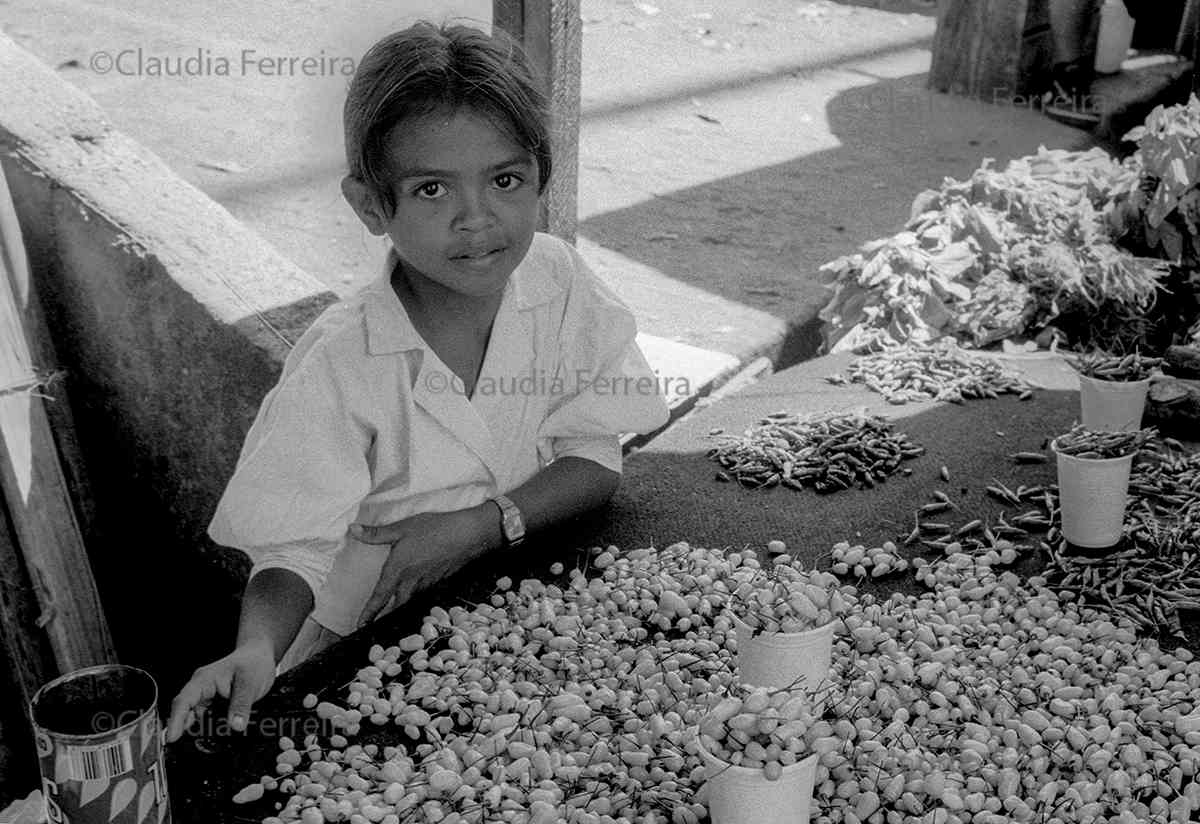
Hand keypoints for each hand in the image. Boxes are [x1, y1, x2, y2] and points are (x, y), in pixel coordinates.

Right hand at [165, 638, 275, 742]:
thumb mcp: (249, 682)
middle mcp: (202, 690)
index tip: (172, 738)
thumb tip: (235, 725)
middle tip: (194, 746)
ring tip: (212, 740)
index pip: (184, 701)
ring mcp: (208, 699)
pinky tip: (220, 735)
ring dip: (202, 732)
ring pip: (199, 720)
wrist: (260, 657)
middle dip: (187, 731)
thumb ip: (241, 704)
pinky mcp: (216, 706)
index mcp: (204, 680)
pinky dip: (213, 729)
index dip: (176, 720)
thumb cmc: (253, 662)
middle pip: (187, 714)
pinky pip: (210, 721)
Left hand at [351, 506, 495, 627]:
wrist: (468, 535)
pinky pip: (422, 595)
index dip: (368, 613)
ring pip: (409, 602)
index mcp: (398, 570)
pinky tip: (415, 595)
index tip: (359, 626)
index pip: (379, 598)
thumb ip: (376, 533)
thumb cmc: (435, 529)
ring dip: (399, 609)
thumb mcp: (402, 528)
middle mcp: (411, 582)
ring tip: (391, 615)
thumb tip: (352, 530)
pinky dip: (415, 599)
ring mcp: (426, 584)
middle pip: (395, 607)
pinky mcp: (439, 581)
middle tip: (373, 627)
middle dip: (383, 618)